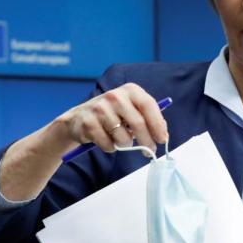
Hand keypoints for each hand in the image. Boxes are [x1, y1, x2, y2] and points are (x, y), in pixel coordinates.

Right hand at [0, 83, 167, 201]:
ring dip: (125, 145)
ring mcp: (100, 108)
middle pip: (138, 124)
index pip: (149, 105)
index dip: (158, 124)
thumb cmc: (112, 115)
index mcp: (130, 90)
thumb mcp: (131, 110)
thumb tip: (163, 135)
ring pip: (123, 137)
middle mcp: (115, 96)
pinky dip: (111, 148)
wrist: (78, 118)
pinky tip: (107, 140)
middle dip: (147, 142)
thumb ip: (147, 118)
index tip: (163, 139)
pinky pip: (108, 144)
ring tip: (120, 140)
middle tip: (149, 152)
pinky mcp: (88, 123)